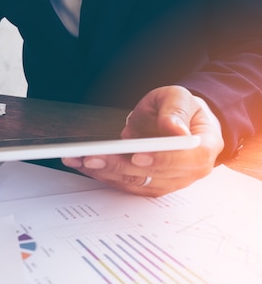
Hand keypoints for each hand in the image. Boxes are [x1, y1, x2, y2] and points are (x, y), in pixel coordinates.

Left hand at [61, 86, 224, 195]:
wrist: (176, 121)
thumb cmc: (181, 109)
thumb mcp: (179, 98)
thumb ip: (176, 111)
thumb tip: (175, 129)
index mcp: (203, 149)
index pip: (186, 160)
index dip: (161, 160)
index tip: (137, 155)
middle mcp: (188, 171)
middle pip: (153, 175)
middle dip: (119, 166)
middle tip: (92, 157)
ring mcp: (169, 181)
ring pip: (136, 182)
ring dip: (105, 173)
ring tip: (79, 160)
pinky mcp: (150, 185)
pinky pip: (126, 184)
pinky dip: (104, 175)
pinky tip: (84, 165)